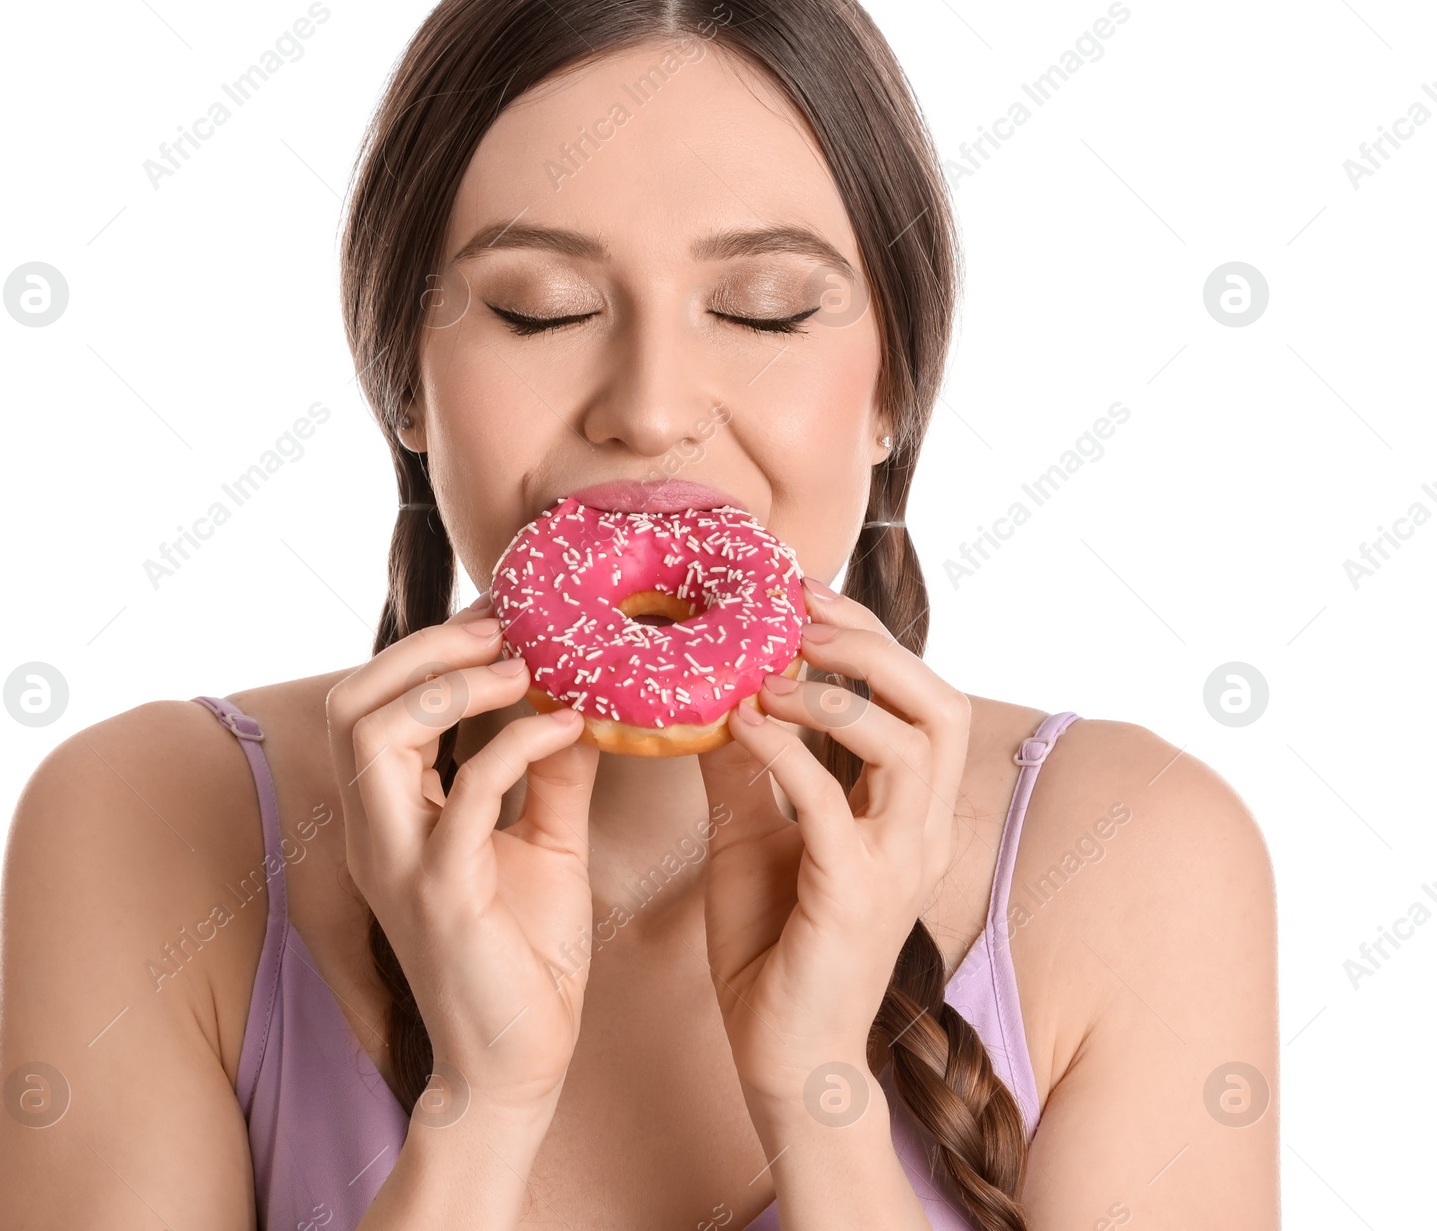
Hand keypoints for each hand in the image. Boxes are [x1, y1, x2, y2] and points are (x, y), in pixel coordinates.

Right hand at [325, 597, 599, 1117]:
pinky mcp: (443, 894)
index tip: (502, 615)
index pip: (370, 704)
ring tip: (526, 668)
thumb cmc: (526, 957)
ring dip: (452, 684)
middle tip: (502, 629)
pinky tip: (569, 731)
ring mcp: (401, 862)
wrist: (521, 1065)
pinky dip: (516, 745)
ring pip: (373, 733)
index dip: (430, 648)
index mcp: (392, 817)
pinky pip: (466, 792)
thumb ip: (551, 772)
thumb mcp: (546, 842)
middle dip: (422, 648)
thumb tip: (583, 698)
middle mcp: (377, 833)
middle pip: (348, 703)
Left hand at [694, 577, 971, 1110]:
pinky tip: (741, 729)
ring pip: (909, 744)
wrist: (783, 1060)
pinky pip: (830, 804)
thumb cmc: (775, 947)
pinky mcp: (855, 898)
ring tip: (767, 679)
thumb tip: (713, 693)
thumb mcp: (752, 835)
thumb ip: (747, 767)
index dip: (870, 637)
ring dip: (834, 696)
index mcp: (907, 811)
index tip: (801, 596)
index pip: (922, 699)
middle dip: (874, 647)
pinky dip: (786, 754)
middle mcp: (921, 830)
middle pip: (943, 705)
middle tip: (797, 619)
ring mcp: (897, 865)